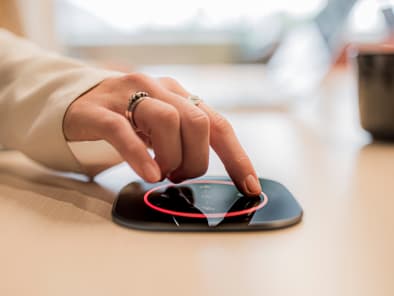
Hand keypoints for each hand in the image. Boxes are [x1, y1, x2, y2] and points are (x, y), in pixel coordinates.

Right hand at [63, 73, 261, 195]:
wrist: (77, 100)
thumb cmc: (126, 118)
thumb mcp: (162, 126)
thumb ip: (185, 138)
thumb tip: (207, 168)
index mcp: (178, 95)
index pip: (218, 124)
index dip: (236, 156)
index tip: (248, 184)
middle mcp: (158, 89)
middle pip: (197, 123)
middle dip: (196, 159)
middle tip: (179, 175)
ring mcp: (127, 96)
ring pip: (167, 122)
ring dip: (170, 158)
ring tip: (159, 172)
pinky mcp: (98, 110)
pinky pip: (123, 130)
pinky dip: (140, 154)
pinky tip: (148, 173)